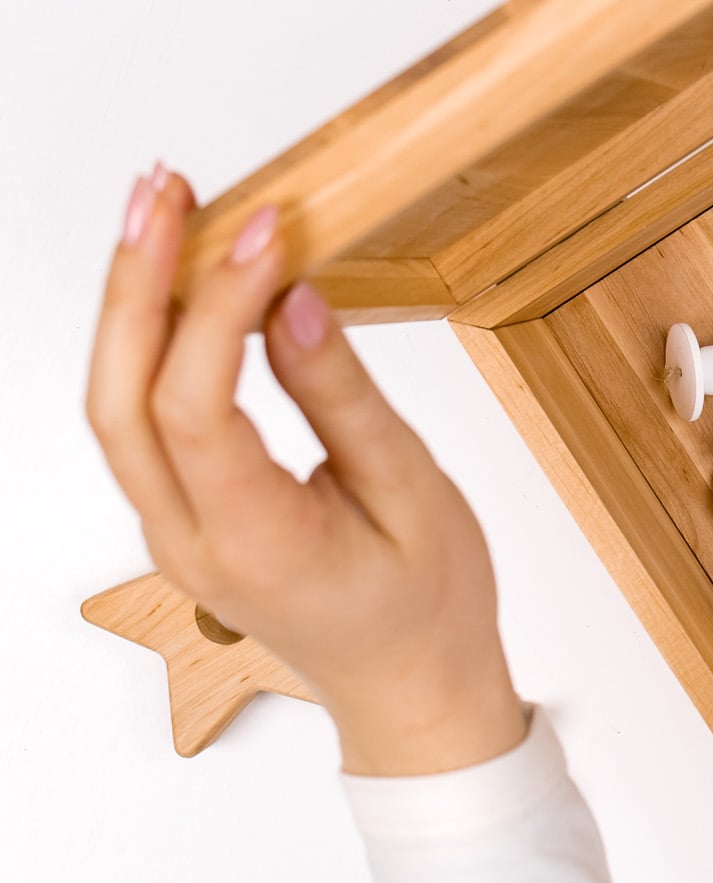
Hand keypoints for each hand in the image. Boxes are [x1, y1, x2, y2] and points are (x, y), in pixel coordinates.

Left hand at [85, 168, 526, 776]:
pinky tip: (177, 283)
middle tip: (166, 192)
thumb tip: (293, 302)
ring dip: (129, 305)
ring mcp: (171, 531)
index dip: (220, 303)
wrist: (414, 690)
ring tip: (159, 214)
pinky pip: (139, 419)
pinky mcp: (180, 512)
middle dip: (134, 284)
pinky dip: (147, 341)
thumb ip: (342, 396)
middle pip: (118, 401)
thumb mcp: (412, 492)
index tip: (266, 224)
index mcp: (253, 544)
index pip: (197, 407)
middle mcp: (188, 541)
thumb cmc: (429, 605)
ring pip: (112, 407)